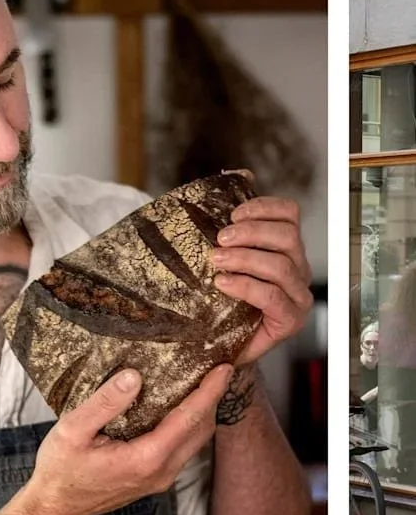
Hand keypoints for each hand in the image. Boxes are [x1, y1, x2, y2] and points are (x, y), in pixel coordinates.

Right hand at [22, 365, 232, 514]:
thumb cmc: (60, 470)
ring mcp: (160, 478)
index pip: (189, 419)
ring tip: (203, 380)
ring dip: (203, 411)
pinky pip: (182, 447)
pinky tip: (179, 405)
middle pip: (201, 430)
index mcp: (146, 458)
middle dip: (213, 398)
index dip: (210, 391)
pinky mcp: (154, 478)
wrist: (54, 508)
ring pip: (195, 441)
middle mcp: (161, 471)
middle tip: (217, 366)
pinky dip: (189, 424)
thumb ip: (105, 402)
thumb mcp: (73, 430)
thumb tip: (135, 376)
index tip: (225, 368)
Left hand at [210, 180, 312, 364]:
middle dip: (251, 233)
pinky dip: (245, 286)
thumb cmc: (221, 294)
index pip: (289, 214)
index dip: (263, 207)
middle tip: (219, 238)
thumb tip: (237, 172)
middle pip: (287, 236)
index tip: (232, 214)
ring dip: (244, 258)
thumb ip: (232, 217)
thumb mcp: (223, 251)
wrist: (218, 342)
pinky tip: (223, 283)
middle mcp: (298, 269)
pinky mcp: (289, 321)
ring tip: (216, 260)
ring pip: (280, 265)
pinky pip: (272, 296)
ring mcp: (297, 297)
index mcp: (286, 246)